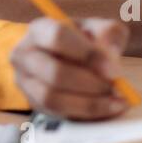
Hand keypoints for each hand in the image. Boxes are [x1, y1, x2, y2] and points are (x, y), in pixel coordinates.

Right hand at [10, 16, 130, 119]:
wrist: (67, 57)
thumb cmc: (82, 40)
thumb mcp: (98, 28)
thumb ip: (108, 33)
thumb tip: (110, 54)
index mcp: (39, 29)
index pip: (58, 37)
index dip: (87, 55)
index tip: (114, 71)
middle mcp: (24, 54)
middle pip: (55, 73)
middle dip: (90, 84)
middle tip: (117, 89)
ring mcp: (25, 81)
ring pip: (53, 98)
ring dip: (88, 103)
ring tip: (115, 100)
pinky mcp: (33, 103)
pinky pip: (57, 114)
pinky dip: (85, 114)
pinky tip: (108, 108)